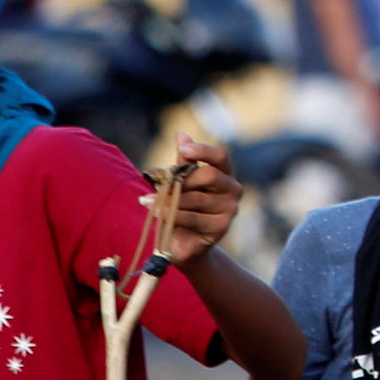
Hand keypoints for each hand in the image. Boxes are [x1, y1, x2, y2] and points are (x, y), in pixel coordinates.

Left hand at [163, 139, 242, 266]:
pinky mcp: (220, 227)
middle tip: (159, 182)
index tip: (183, 149)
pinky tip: (154, 211)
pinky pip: (192, 218)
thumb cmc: (184, 209)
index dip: (203, 150)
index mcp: (224, 173)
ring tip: (146, 200)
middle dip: (182, 179)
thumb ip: (183, 162)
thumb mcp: (181, 184)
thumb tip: (181, 135)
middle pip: (209, 175)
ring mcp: (230, 209)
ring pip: (196, 198)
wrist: (186, 244)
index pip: (220, 156)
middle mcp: (233, 189)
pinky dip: (170, 214)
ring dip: (169, 199)